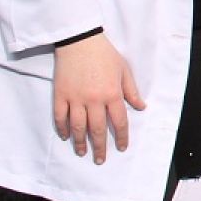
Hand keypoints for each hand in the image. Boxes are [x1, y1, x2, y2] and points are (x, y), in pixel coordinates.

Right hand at [52, 33, 144, 163]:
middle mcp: (94, 99)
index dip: (120, 137)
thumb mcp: (124, 70)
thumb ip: (131, 91)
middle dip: (100, 147)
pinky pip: (60, 117)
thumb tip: (141, 107)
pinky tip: (66, 136)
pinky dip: (62, 129)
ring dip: (80, 142)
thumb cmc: (105, 54)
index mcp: (112, 94)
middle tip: (100, 160)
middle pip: (97, 129)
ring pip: (78, 127)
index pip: (119, 122)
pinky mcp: (60, 95)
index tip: (121, 148)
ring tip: (82, 153)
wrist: (80, 41)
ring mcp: (75, 98)